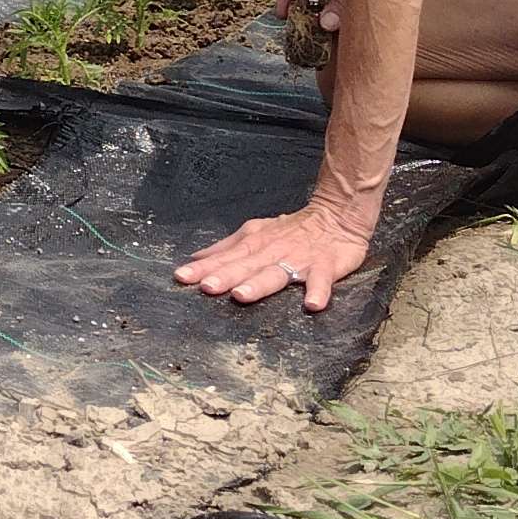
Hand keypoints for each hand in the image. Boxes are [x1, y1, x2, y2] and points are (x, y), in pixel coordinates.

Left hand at [173, 194, 377, 310]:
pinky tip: (312, 304)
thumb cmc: (291, 229)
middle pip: (245, 266)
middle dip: (225, 276)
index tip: (181, 276)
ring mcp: (299, 260)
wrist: (337, 214)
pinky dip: (319, 291)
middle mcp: (272, 252)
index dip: (203, 267)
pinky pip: (322, 280)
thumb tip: (195, 258)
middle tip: (205, 287)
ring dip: (259, 284)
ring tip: (242, 296)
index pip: (224, 257)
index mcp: (255, 245)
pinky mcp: (326, 266)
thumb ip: (226, 248)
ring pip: (276, 273)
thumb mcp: (255, 232)